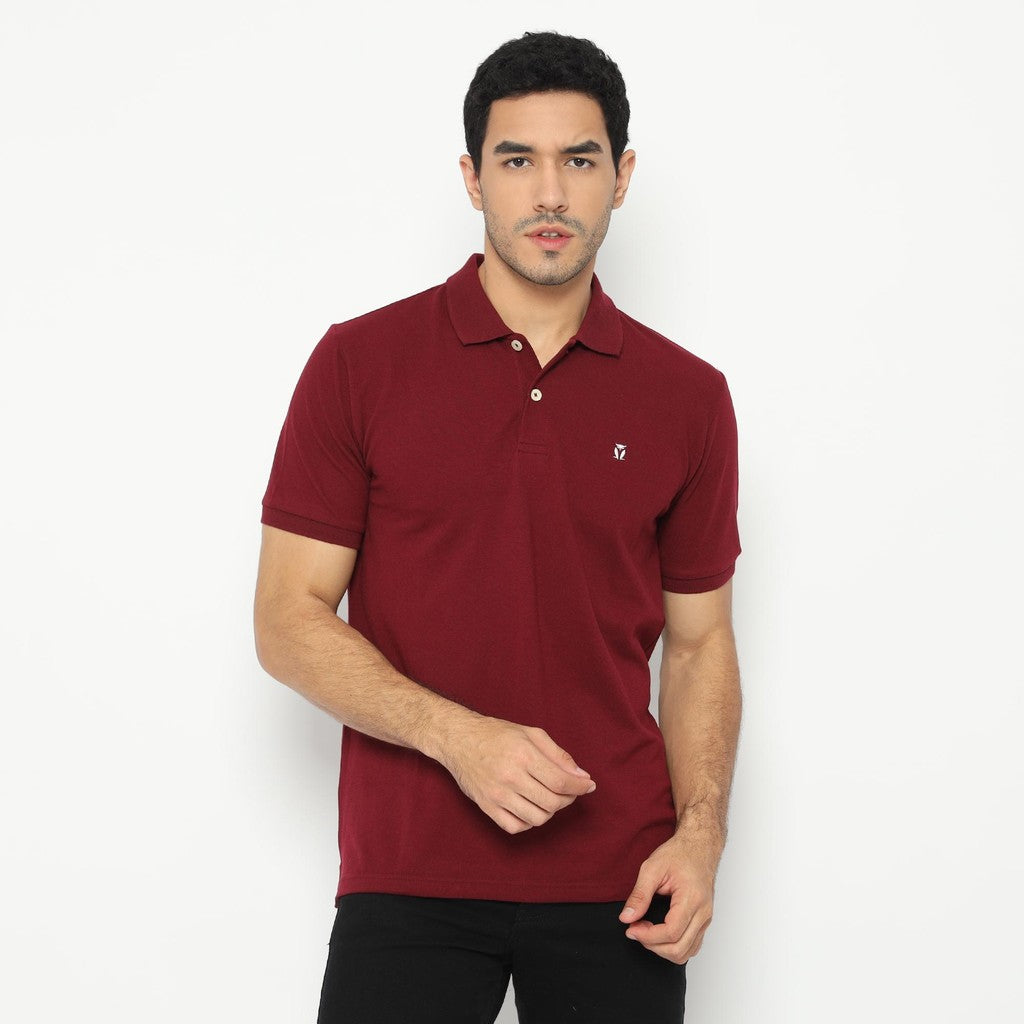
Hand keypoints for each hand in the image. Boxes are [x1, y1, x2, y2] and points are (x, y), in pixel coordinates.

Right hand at [438, 716, 596, 833]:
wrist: (459, 740)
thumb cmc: (497, 734)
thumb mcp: (531, 733)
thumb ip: (558, 754)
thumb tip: (581, 776)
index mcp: (523, 755)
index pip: (561, 781)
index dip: (580, 787)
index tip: (589, 786)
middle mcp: (510, 777)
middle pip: (552, 803)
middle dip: (568, 799)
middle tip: (569, 791)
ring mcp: (497, 794)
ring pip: (537, 818)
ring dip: (550, 811)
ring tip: (548, 797)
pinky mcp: (487, 807)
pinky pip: (516, 827)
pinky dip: (529, 821)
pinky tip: (530, 807)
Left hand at [618, 833, 716, 963]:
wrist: (699, 847)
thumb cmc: (678, 854)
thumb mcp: (652, 868)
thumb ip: (639, 895)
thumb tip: (626, 918)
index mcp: (692, 899)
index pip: (671, 932)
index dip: (647, 936)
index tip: (631, 929)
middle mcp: (703, 913)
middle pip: (679, 949)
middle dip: (652, 945)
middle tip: (635, 930)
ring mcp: (706, 919)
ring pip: (686, 952)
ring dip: (662, 949)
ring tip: (646, 931)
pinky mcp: (704, 921)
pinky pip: (691, 946)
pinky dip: (673, 947)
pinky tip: (659, 933)